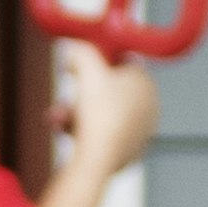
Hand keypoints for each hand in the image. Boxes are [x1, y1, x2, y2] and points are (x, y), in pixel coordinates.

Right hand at [39, 43, 158, 206]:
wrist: (99, 157)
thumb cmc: (99, 113)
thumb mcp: (85, 66)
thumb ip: (80, 50)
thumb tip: (73, 49)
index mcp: (146, 83)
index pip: (122, 63)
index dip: (98, 62)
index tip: (80, 65)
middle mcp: (148, 107)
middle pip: (108, 90)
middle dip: (81, 93)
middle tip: (64, 94)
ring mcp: (139, 131)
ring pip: (101, 113)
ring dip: (75, 113)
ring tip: (59, 117)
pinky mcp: (127, 151)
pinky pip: (101, 133)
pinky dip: (82, 131)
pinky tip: (65, 131)